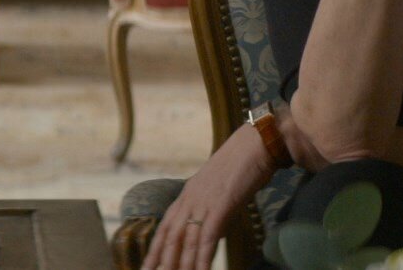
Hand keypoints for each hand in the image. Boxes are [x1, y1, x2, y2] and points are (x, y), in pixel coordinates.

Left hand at [143, 127, 276, 269]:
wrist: (255, 144)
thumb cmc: (242, 165)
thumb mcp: (218, 189)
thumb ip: (210, 209)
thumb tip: (211, 230)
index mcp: (187, 195)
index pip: (166, 227)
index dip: (155, 248)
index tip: (147, 265)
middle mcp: (190, 199)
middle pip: (170, 237)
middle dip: (161, 260)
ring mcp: (203, 203)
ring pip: (186, 241)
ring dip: (181, 265)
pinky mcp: (220, 206)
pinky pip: (207, 238)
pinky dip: (202, 258)